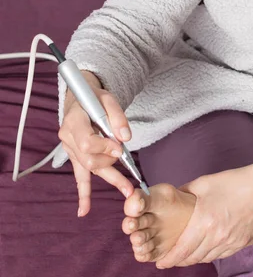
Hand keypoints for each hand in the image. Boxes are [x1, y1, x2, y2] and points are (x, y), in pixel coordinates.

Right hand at [58, 70, 134, 216]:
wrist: (80, 99)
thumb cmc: (94, 98)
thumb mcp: (108, 99)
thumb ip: (117, 117)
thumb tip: (125, 138)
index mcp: (74, 121)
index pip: (87, 143)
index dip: (104, 148)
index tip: (119, 148)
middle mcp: (68, 138)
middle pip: (89, 160)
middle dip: (110, 163)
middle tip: (127, 162)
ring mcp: (70, 149)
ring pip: (89, 170)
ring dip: (111, 179)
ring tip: (128, 190)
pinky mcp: (76, 157)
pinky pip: (80, 177)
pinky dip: (83, 194)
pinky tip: (84, 210)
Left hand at [156, 165, 252, 267]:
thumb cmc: (234, 182)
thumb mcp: (204, 183)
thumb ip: (185, 192)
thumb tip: (172, 199)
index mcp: (204, 221)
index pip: (182, 249)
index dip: (169, 259)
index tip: (161, 262)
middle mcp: (216, 236)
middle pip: (192, 257)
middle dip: (179, 260)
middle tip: (170, 258)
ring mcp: (229, 242)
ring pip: (206, 258)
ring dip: (194, 258)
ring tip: (186, 254)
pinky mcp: (240, 243)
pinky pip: (220, 255)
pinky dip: (209, 254)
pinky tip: (205, 249)